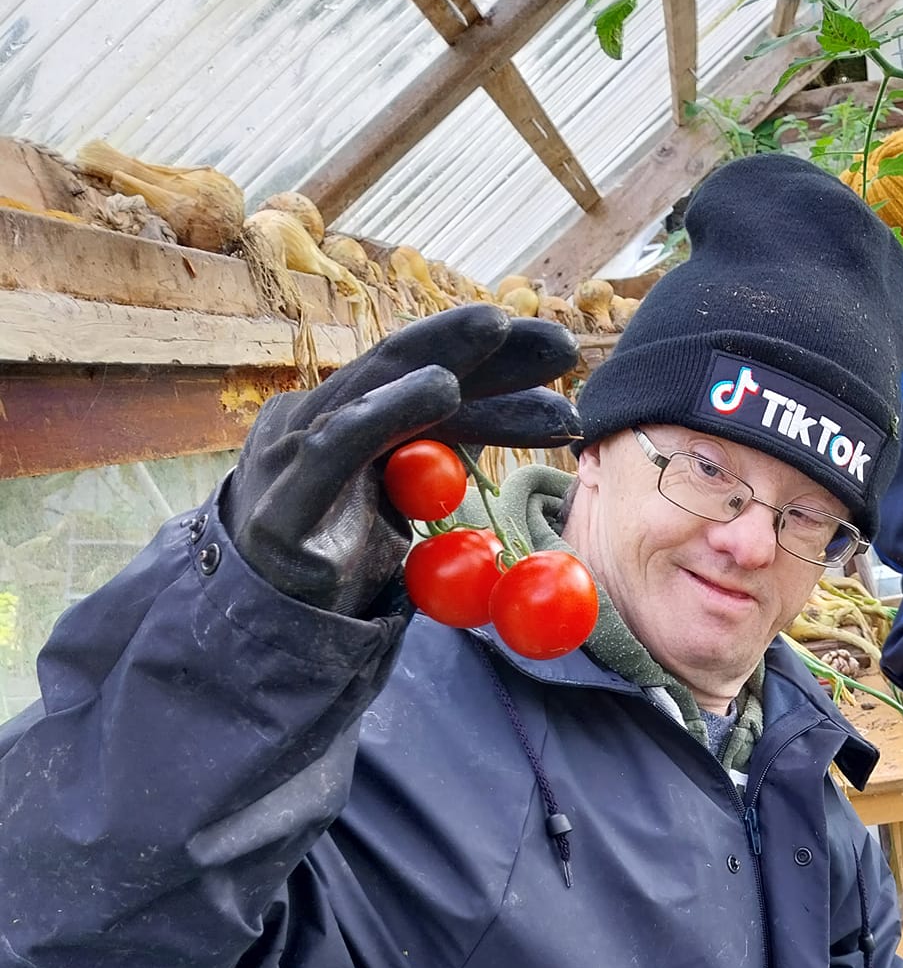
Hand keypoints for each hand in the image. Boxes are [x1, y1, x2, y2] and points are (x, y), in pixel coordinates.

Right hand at [222, 306, 581, 615]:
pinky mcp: (282, 500)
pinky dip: (391, 409)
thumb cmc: (343, 571)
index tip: (560, 353)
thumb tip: (514, 422)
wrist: (277, 637)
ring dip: (443, 357)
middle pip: (404, 367)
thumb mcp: (407, 505)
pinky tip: (442, 387)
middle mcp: (313, 418)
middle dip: (483, 348)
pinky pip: (340, 443)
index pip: (423, 375)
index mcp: (343, 418)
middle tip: (559, 340)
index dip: (493, 361)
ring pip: (374, 389)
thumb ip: (442, 458)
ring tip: (501, 330)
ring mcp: (289, 452)